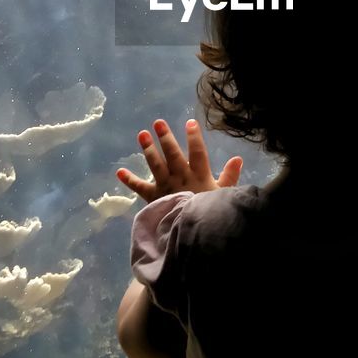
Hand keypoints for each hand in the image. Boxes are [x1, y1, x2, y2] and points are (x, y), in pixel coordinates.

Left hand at [117, 118, 242, 202]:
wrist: (190, 234)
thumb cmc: (209, 214)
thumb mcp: (223, 196)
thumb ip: (229, 176)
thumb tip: (238, 158)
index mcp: (198, 176)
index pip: (197, 152)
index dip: (194, 137)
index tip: (190, 123)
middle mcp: (180, 178)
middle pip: (172, 154)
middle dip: (166, 137)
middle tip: (158, 122)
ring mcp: (165, 187)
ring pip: (155, 165)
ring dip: (148, 149)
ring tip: (142, 134)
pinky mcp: (153, 198)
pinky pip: (139, 188)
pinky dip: (129, 180)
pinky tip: (119, 171)